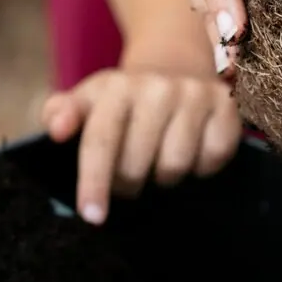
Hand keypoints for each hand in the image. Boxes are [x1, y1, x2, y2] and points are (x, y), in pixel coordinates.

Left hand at [41, 67, 240, 225]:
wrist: (174, 65)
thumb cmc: (124, 99)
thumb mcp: (88, 100)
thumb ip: (61, 114)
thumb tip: (56, 130)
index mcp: (116, 87)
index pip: (101, 141)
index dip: (95, 181)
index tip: (92, 216)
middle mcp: (157, 87)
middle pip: (137, 164)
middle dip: (128, 183)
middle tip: (128, 178)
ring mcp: (194, 94)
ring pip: (175, 166)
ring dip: (164, 177)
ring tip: (158, 163)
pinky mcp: (225, 106)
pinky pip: (212, 158)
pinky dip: (200, 167)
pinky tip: (191, 153)